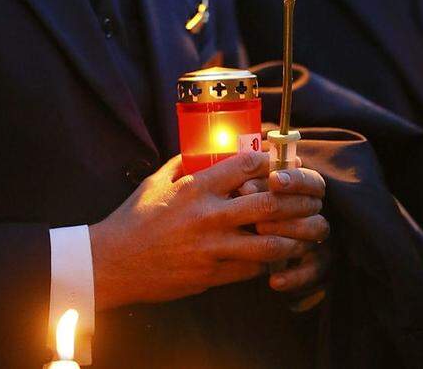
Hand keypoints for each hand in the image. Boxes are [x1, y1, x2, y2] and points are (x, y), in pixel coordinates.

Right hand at [89, 150, 322, 309]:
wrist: (112, 262)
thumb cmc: (135, 217)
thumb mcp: (158, 180)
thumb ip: (184, 163)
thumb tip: (205, 147)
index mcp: (196, 187)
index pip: (244, 166)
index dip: (269, 161)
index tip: (280, 160)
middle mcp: (208, 216)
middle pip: (266, 203)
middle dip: (294, 199)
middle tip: (310, 196)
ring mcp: (211, 248)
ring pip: (266, 243)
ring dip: (291, 236)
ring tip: (305, 232)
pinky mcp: (210, 275)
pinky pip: (250, 270)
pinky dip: (267, 263)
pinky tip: (278, 256)